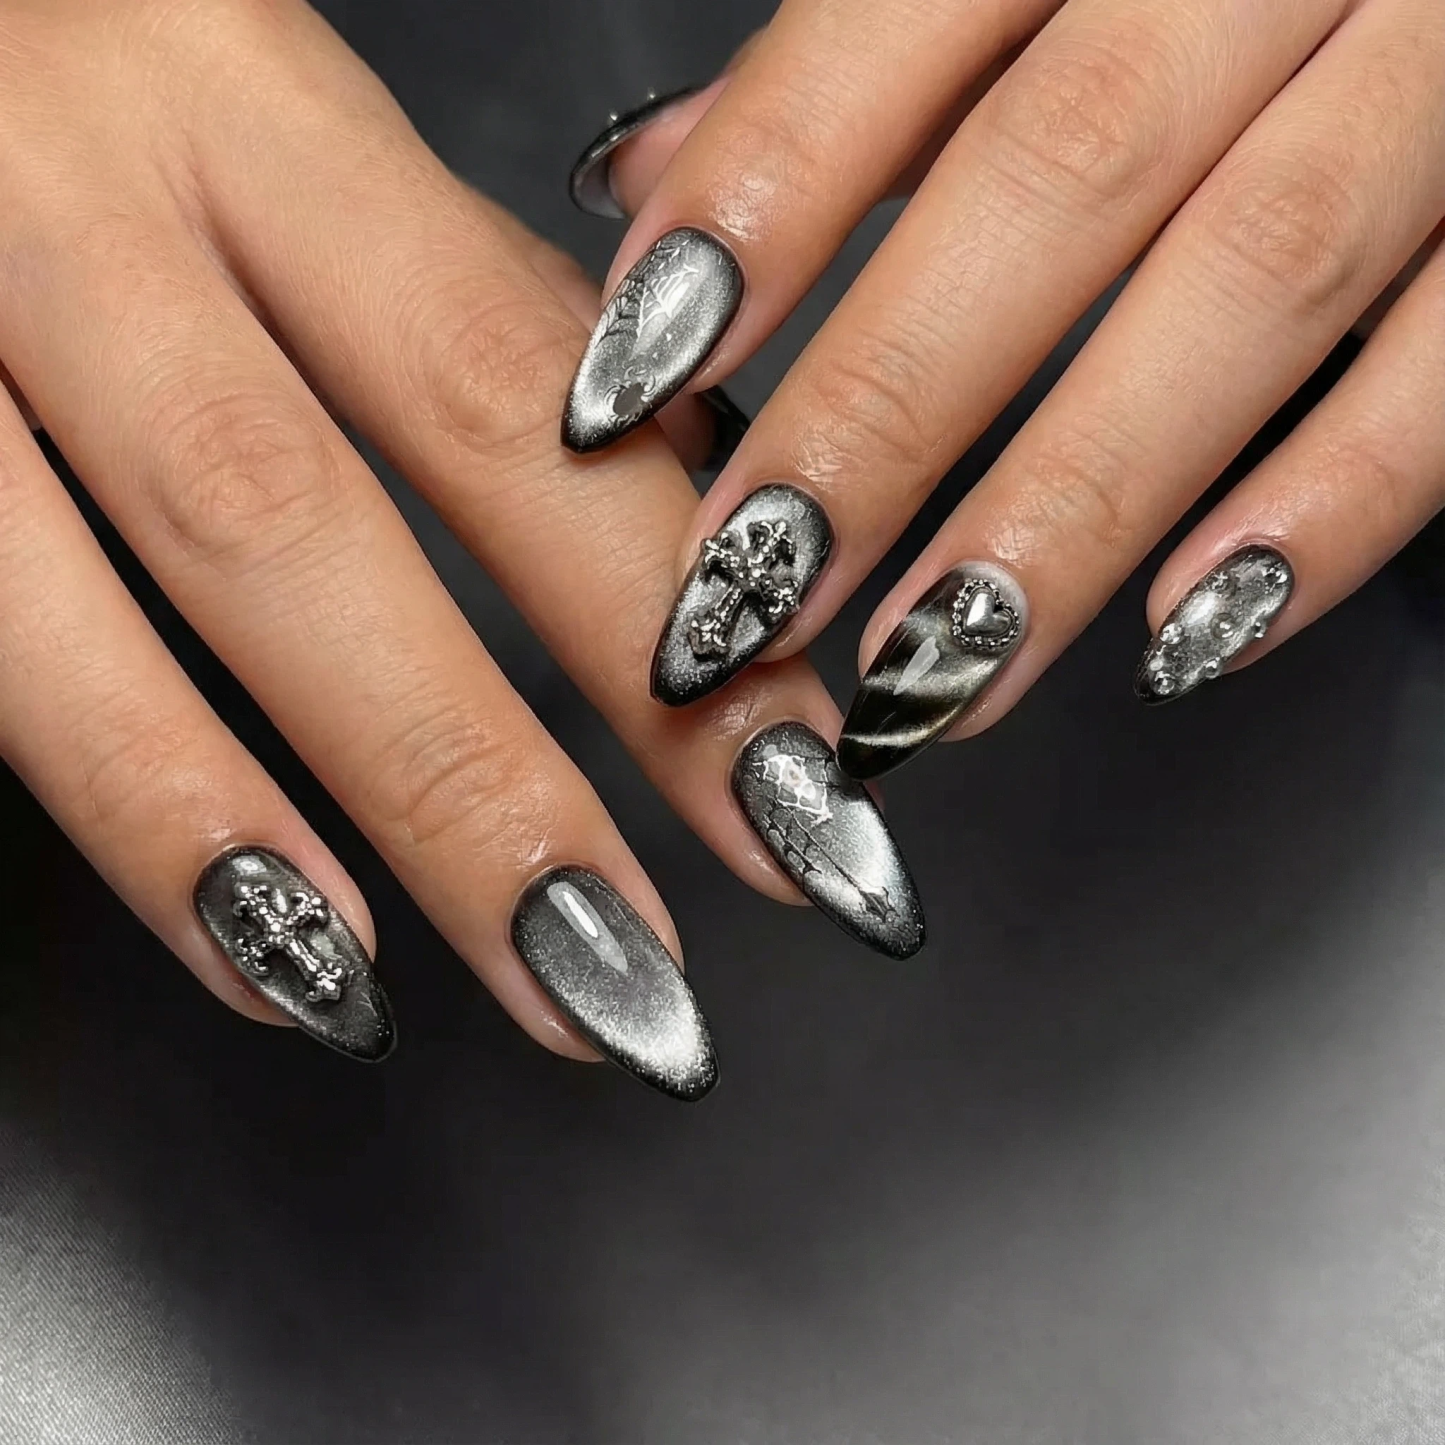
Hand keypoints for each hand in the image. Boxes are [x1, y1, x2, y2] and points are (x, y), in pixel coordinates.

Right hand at [0, 0, 924, 1095]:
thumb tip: (679, 493)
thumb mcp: (286, 149)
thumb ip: (460, 308)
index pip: (513, 376)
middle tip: (675, 960)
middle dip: (524, 763)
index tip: (800, 777)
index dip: (663, 588)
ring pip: (179, 584)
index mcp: (254, 113)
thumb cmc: (92, 103)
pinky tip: (272, 955)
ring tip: (539, 991)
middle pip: (339, 507)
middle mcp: (91, 204)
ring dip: (365, 820)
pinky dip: (145, 815)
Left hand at [571, 0, 1444, 773]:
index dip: (752, 208)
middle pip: (1058, 177)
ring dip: (1066, 510)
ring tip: (926, 678)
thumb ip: (852, 71)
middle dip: (886, 408)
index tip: (626, 387)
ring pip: (1251, 284)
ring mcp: (1443, 63)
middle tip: (749, 596)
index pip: (893, 33)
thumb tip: (649, 184)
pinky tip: (1183, 635)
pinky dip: (1329, 503)